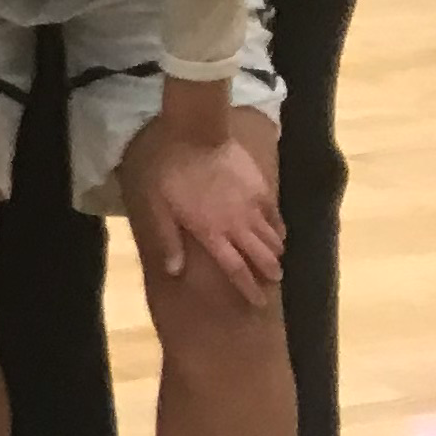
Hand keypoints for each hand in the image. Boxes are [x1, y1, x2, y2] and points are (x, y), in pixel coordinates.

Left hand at [121, 115, 284, 302]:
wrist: (195, 132)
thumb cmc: (168, 169)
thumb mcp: (155, 206)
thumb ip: (166, 238)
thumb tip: (174, 271)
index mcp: (212, 233)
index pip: (235, 268)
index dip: (247, 287)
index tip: (259, 303)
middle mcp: (237, 224)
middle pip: (260, 255)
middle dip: (268, 272)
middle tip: (274, 282)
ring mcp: (252, 205)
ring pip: (272, 236)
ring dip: (275, 251)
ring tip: (277, 260)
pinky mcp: (261, 186)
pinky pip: (275, 213)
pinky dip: (279, 227)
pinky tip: (280, 232)